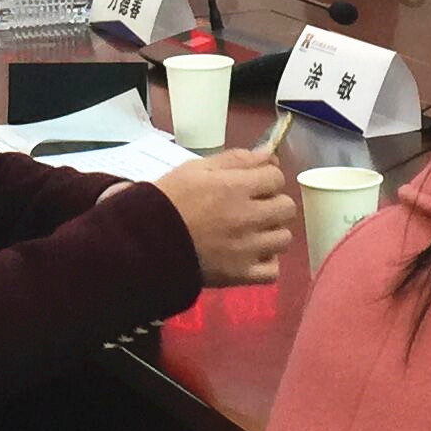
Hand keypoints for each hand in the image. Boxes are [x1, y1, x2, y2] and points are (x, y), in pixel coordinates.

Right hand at [150, 147, 298, 286]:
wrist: (143, 242)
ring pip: (284, 238)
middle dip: (273, 203)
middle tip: (253, 207)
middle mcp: (247, 218)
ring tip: (251, 231)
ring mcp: (246, 249)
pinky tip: (251, 254)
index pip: (276, 177)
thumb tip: (269, 154)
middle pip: (286, 207)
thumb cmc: (168, 199)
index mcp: (235, 188)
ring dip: (271, 232)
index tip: (253, 183)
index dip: (267, 178)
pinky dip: (266, 262)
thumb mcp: (196, 168)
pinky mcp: (240, 275)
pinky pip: (273, 271)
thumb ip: (236, 160)